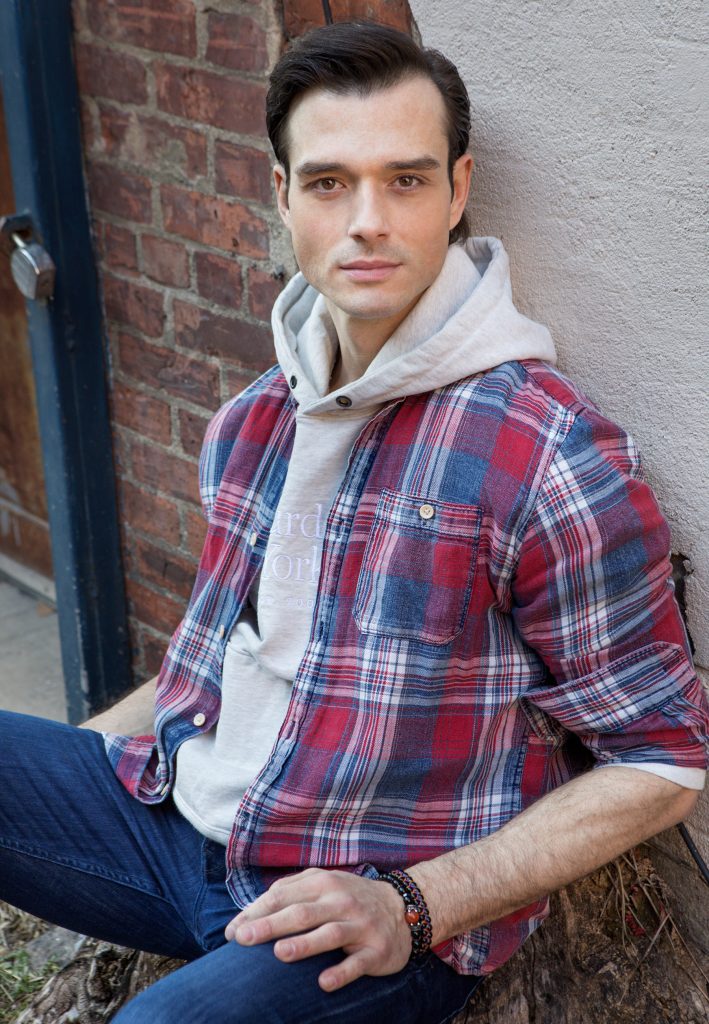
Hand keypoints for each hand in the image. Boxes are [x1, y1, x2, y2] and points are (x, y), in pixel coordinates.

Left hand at [224, 868, 411, 991]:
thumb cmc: (349, 899)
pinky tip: (323, 982)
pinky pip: (358, 962)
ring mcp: (359, 925)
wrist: (403, 908)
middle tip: (243, 939)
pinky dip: (341, 972)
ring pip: (329, 934)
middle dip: (270, 925)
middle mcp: (340, 901)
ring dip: (304, 944)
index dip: (256, 912)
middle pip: (301, 912)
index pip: (283, 896)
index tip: (232, 933)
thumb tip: (250, 911)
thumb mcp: (324, 885)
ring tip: (280, 953)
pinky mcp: (376, 949)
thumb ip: (291, 892)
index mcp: (322, 883)